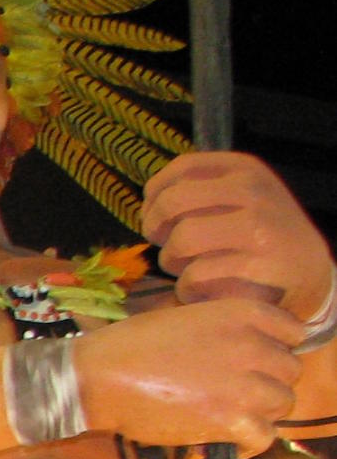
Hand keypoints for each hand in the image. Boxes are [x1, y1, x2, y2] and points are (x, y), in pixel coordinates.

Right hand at [77, 296, 303, 457]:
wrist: (100, 377)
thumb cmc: (130, 346)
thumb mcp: (186, 317)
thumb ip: (223, 327)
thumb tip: (240, 352)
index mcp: (242, 313)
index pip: (293, 332)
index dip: (276, 351)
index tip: (256, 366)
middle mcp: (252, 345)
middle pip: (289, 371)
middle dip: (267, 385)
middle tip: (236, 396)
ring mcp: (244, 384)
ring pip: (282, 404)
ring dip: (260, 414)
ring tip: (231, 419)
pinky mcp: (230, 420)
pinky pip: (264, 438)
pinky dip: (248, 445)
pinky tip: (226, 443)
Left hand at [143, 151, 333, 321]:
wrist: (309, 274)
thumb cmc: (262, 237)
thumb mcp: (242, 198)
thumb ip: (202, 190)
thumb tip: (150, 197)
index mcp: (243, 168)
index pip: (180, 168)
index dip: (154, 195)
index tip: (153, 217)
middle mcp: (251, 190)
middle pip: (171, 202)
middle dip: (155, 228)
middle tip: (164, 246)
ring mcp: (256, 226)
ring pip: (181, 239)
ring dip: (170, 261)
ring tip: (183, 269)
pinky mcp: (255, 264)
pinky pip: (195, 275)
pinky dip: (186, 288)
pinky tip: (196, 290)